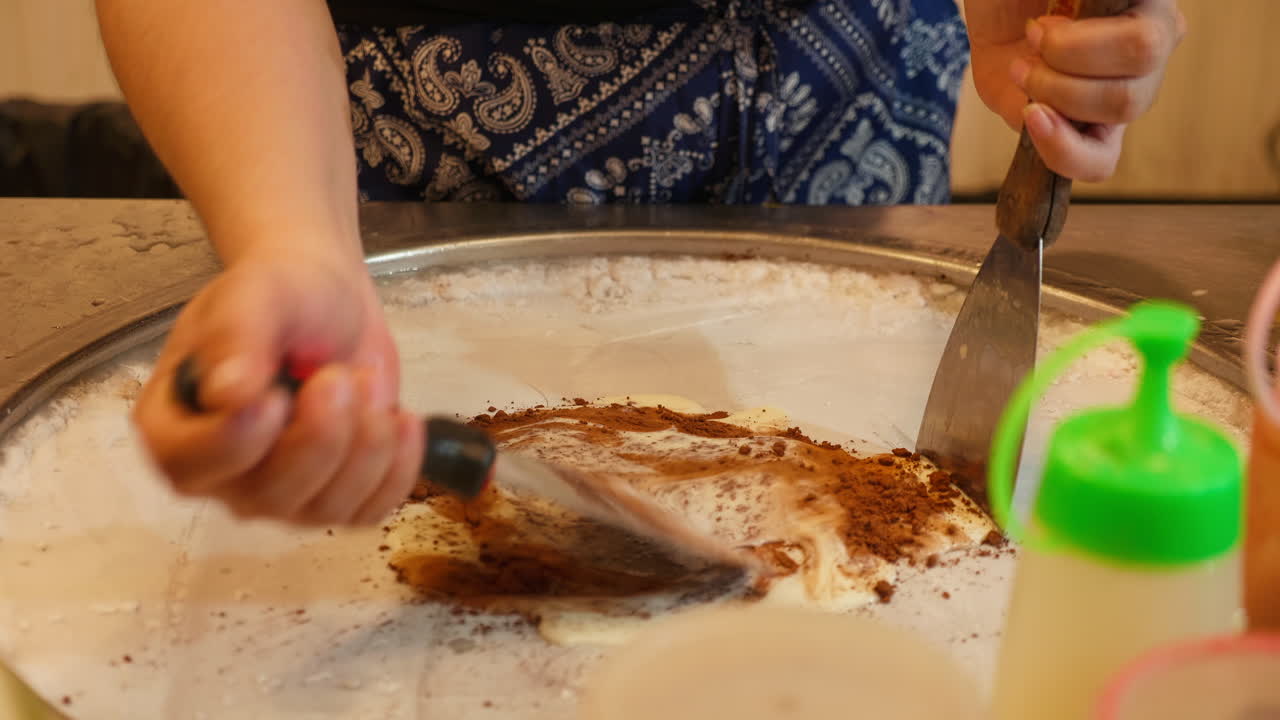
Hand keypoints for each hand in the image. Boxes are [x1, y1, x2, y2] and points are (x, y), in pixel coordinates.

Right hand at [133, 248, 422, 526]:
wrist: (332, 300)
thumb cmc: (281, 293)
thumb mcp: (255, 294)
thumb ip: (235, 336)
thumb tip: (228, 395)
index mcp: (174, 425)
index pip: (188, 466)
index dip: (236, 441)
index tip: (276, 396)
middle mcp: (222, 474)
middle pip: (268, 496)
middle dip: (320, 437)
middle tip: (341, 375)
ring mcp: (281, 493)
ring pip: (326, 509)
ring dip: (364, 444)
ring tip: (366, 380)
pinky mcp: (336, 495)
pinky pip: (369, 511)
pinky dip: (396, 468)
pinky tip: (402, 418)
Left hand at [967, 0, 1185, 180]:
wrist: (998, 17)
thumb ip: (1075, 0)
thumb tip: (1097, 8)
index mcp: (1149, 0)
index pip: (1145, 29)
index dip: (1081, 39)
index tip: (1038, 24)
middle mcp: (1157, 42)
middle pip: (1141, 60)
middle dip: (1066, 58)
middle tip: (1030, 40)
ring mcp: (1133, 90)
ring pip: (1122, 107)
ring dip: (1055, 91)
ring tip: (1021, 69)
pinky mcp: (1100, 131)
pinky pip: (1099, 161)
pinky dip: (1061, 147)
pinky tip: (1032, 116)